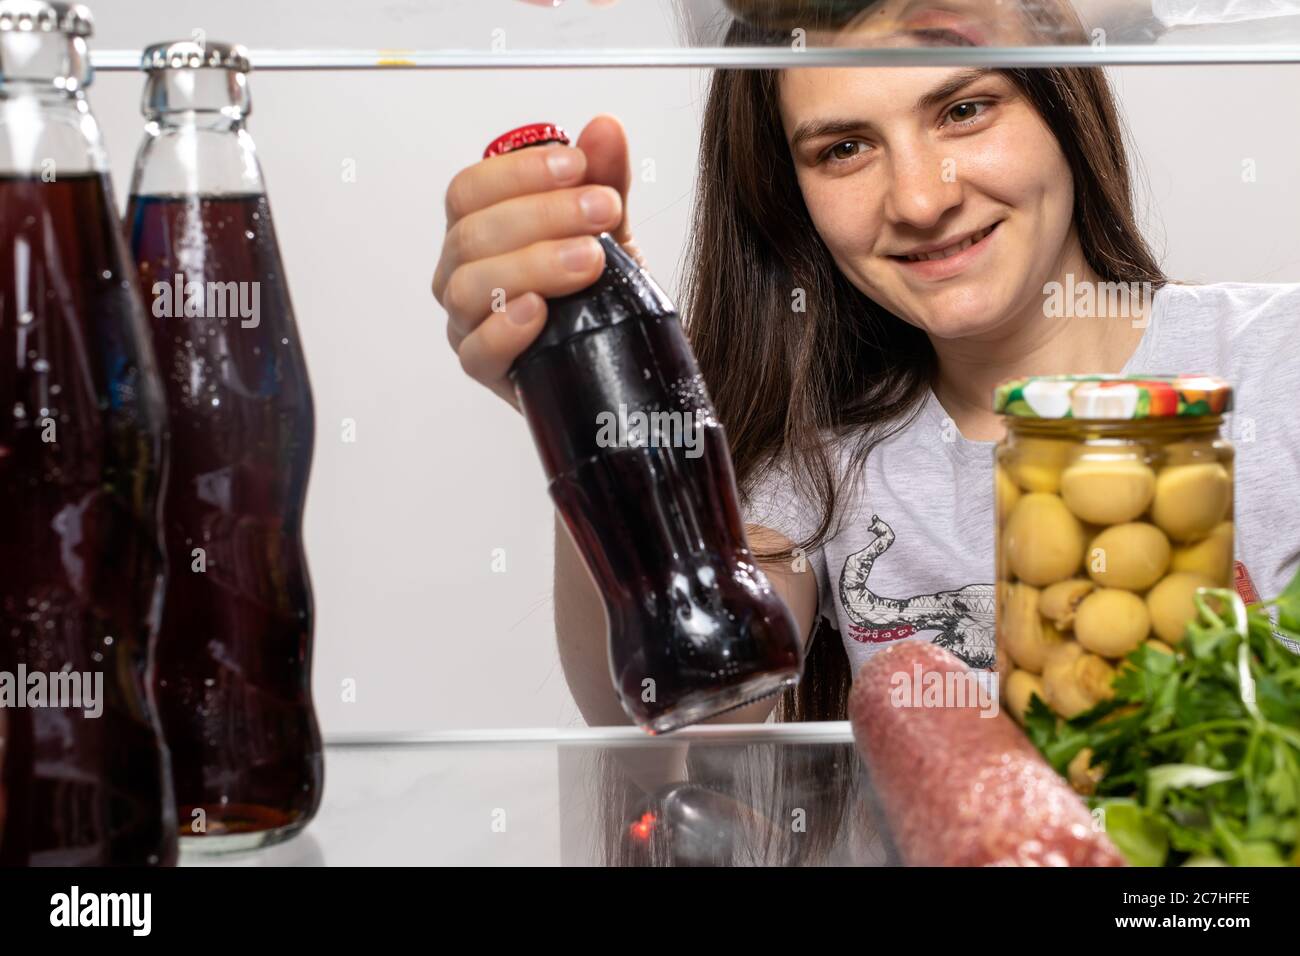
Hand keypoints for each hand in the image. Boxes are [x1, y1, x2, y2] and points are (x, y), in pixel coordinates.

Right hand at [432, 114, 641, 407]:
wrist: (613, 352)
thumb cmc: (595, 290)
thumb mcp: (607, 230)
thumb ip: (603, 180)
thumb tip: (605, 128)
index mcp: (479, 228)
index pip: (470, 189)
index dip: (519, 173)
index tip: (576, 166)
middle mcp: (461, 272)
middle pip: (472, 234)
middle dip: (542, 215)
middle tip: (601, 211)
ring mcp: (467, 322)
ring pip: (469, 287)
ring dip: (532, 266)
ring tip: (588, 260)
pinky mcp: (483, 368)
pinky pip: (477, 351)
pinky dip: (505, 329)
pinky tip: (539, 312)